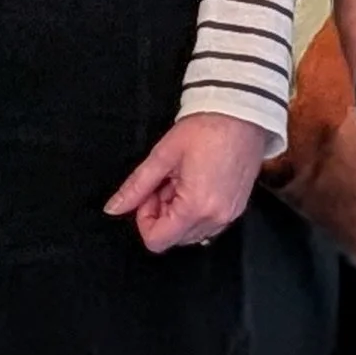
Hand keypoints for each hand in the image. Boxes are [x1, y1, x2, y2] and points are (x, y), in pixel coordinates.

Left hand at [105, 110, 267, 254]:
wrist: (242, 114)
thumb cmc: (206, 129)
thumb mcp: (162, 156)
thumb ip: (136, 187)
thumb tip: (114, 208)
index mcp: (195, 207)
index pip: (157, 240)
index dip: (144, 219)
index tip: (149, 193)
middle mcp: (216, 219)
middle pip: (174, 239)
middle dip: (161, 214)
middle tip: (164, 183)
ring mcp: (230, 216)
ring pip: (191, 234)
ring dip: (178, 214)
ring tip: (182, 180)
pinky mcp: (238, 209)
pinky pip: (209, 224)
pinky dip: (196, 211)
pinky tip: (197, 183)